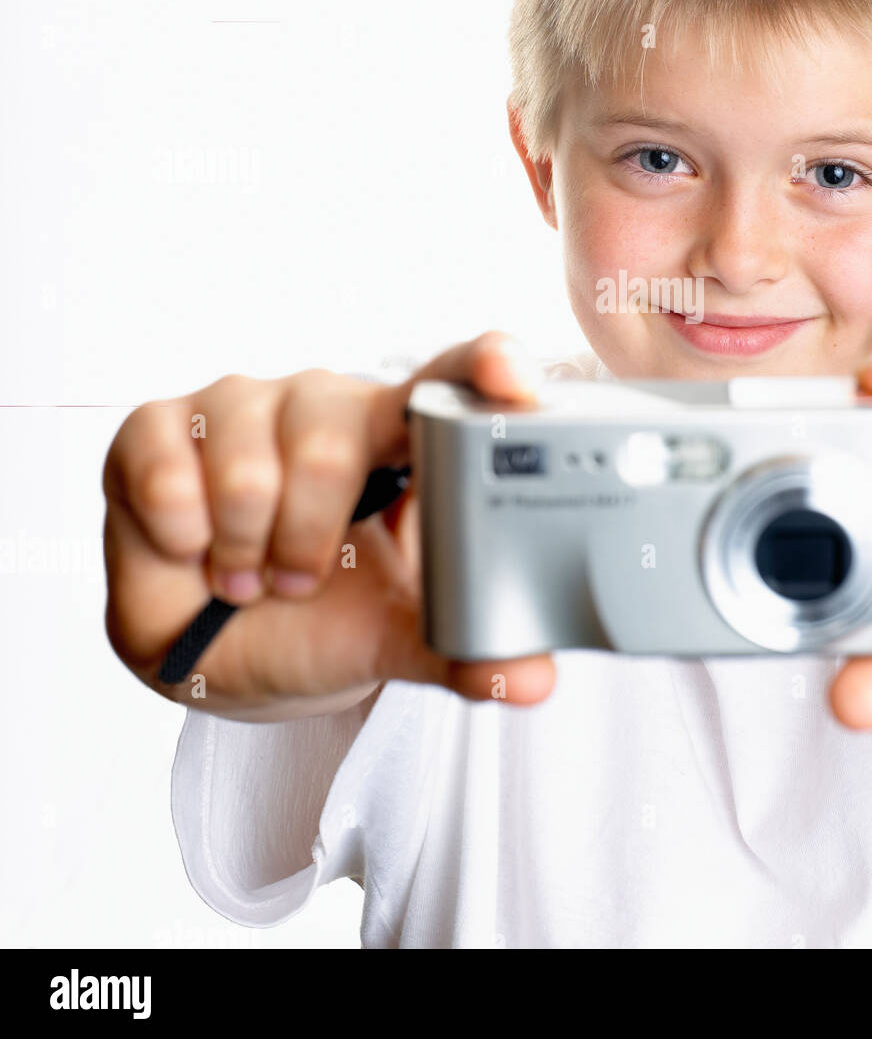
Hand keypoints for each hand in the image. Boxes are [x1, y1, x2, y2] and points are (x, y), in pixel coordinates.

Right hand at [103, 332, 556, 716]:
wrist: (217, 647)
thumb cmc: (319, 617)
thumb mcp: (396, 634)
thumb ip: (464, 648)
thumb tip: (533, 680)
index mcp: (397, 435)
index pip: (450, 378)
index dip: (481, 368)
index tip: (513, 378)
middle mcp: (324, 404)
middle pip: (333, 443)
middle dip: (311, 538)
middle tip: (300, 580)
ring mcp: (242, 406)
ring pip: (248, 468)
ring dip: (245, 548)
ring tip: (247, 571)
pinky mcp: (160, 424)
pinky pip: (170, 473)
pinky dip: (181, 535)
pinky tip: (190, 546)